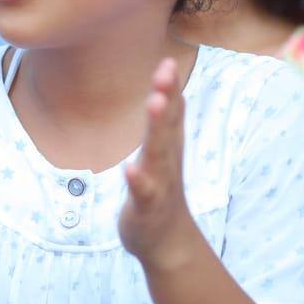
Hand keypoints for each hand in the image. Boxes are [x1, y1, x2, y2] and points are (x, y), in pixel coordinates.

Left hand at [119, 58, 197, 268]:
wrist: (168, 243)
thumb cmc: (159, 194)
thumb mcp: (162, 155)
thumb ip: (165, 125)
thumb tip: (167, 90)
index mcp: (167, 149)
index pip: (172, 113)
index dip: (171, 88)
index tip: (168, 59)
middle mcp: (167, 162)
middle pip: (168, 126)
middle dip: (167, 96)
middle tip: (167, 69)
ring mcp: (159, 184)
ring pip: (158, 154)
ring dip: (158, 128)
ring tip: (156, 103)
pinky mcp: (147, 207)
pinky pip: (143, 192)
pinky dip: (138, 180)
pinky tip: (130, 169)